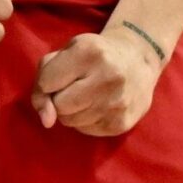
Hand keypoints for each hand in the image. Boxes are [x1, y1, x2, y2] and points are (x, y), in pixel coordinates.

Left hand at [30, 25, 164, 136]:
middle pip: (59, 105)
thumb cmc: (95, 55)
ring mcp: (117, 102)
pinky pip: (85, 130)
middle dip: (58, 99)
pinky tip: (98, 105)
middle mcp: (107, 76)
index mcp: (90, 52)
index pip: (46, 82)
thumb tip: (46, 120)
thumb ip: (44, 78)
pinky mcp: (121, 123)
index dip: (45, 83)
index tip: (57, 77)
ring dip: (71, 111)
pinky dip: (85, 120)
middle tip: (73, 87)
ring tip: (87, 95)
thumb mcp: (68, 51)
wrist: (138, 61)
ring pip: (69, 121)